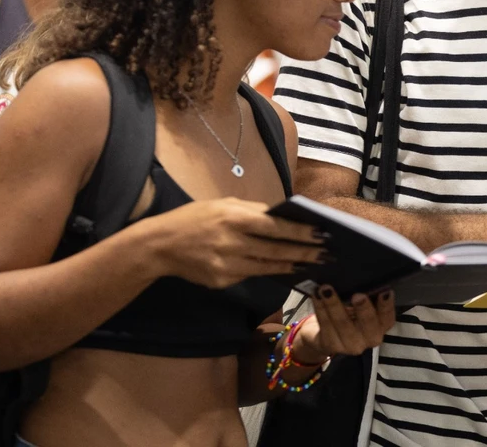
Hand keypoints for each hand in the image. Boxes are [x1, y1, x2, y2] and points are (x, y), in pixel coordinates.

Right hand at [145, 198, 324, 288]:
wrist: (159, 246)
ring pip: (268, 266)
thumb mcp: (223, 204)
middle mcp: (232, 243)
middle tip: (326, 254)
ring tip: (312, 263)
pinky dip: (270, 271)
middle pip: (277, 250)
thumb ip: (253, 210)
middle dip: (304, 252)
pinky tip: (286, 269)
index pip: (276, 226)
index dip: (301, 232)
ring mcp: (227, 265)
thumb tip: (283, 215)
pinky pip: (252, 274)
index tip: (322, 234)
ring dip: (292, 264)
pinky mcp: (222, 281)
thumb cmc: (195, 218)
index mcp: (234, 218)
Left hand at [292, 285, 396, 360]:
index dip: (387, 305)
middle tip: (357, 294)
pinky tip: (316, 294)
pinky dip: (320, 307)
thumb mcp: (362, 306)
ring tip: (326, 288)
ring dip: (334, 304)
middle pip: (367, 323)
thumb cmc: (351, 314)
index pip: (388, 317)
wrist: (327, 335)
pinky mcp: (330, 344)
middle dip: (363, 308)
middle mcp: (369, 338)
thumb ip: (367, 296)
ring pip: (342, 323)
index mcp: (381, 326)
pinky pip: (324, 323)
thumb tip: (363, 275)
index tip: (386, 291)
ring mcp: (350, 345)